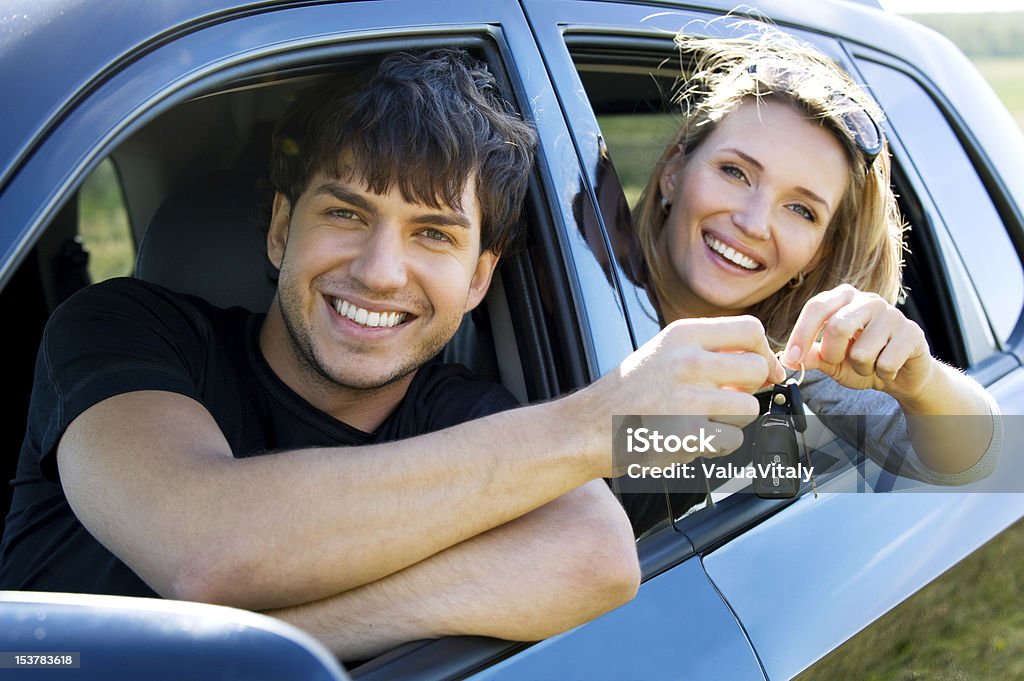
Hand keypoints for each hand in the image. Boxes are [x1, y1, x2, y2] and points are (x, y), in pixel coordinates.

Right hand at [587, 315, 786, 474]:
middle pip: (757, 368)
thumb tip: (766, 363)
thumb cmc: (629, 393)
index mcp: (682, 335)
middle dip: (750, 388)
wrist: (589, 428)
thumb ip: (709, 350)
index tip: (763, 368)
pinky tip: (692, 438)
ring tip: (702, 419)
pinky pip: (734, 439)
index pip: (751, 329)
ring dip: (732, 419)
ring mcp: (690, 399)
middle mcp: (688, 361)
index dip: (765, 351)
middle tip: (727, 397)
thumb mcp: (664, 352)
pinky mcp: (690, 436)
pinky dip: (719, 444)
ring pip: (750, 408)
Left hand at [783, 284, 933, 400]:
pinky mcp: (913, 332)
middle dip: (833, 354)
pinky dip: (883, 373)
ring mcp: (893, 314)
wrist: (902, 374)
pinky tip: (889, 367)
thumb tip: (786, 358)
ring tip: (870, 363)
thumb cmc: (864, 361)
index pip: (816, 307)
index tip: (792, 359)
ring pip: (862, 351)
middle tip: (838, 362)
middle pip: (838, 326)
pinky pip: (886, 363)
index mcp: (844, 298)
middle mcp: (868, 300)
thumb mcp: (831, 360)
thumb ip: (811, 356)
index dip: (801, 334)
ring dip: (862, 368)